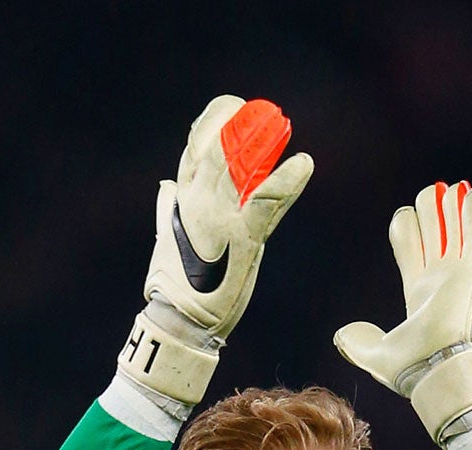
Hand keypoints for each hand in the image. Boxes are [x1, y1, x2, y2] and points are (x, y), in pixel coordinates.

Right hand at [118, 95, 313, 407]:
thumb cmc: (179, 284)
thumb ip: (171, 209)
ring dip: (261, 145)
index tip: (230, 107)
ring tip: (281, 126)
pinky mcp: (242, 238)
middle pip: (216, 149)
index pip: (193, 148)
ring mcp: (218, 218)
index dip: (211, 122)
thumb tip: (168, 188)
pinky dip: (286, 182)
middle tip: (265, 114)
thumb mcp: (170, 237)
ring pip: (238, 169)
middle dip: (239, 125)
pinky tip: (303, 164)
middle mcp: (197, 202)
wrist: (182, 320)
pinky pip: (266, 202)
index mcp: (182, 199)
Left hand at [333, 180, 471, 443]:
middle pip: (437, 229)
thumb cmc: (411, 368)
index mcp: (420, 291)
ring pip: (458, 224)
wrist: (438, 369)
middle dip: (432, 209)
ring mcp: (461, 270)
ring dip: (453, 205)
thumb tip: (342, 335)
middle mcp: (443, 277)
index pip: (414, 247)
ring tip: (450, 190)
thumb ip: (358, 344)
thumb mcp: (375, 356)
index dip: (408, 227)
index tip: (406, 217)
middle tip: (431, 198)